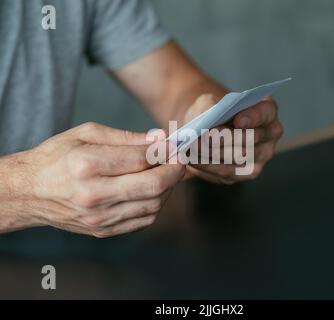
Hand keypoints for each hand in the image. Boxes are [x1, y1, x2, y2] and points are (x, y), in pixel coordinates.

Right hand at [0, 123, 184, 236]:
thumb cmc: (56, 157)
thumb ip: (126, 137)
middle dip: (175, 171)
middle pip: (153, 186)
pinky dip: (155, 204)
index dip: (165, 150)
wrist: (30, 191)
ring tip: (165, 173)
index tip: (174, 145)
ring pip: (153, 205)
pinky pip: (143, 220)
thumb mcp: (86, 134)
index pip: (142, 159)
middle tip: (179, 160)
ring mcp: (99, 217)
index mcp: (88, 165)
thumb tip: (160, 138)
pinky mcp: (103, 230)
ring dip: (168, 188)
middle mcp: (94, 194)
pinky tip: (151, 190)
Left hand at [183, 94, 282, 183]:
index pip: (266, 112)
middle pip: (250, 139)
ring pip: (238, 157)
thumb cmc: (212, 112)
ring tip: (192, 148)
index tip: (237, 120)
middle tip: (204, 137)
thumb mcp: (209, 103)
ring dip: (212, 153)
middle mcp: (269, 134)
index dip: (253, 117)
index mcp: (266, 111)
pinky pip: (228, 172)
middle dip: (225, 138)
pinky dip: (208, 165)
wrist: (207, 130)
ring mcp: (261, 156)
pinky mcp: (247, 173)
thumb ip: (210, 108)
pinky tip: (193, 159)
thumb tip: (208, 121)